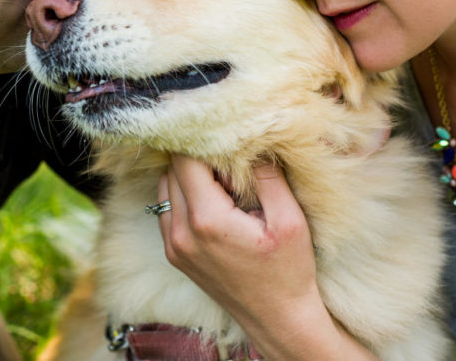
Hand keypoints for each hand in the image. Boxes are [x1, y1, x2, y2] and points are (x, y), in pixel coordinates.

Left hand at [157, 155, 343, 357]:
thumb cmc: (288, 270)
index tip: (224, 137)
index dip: (203, 141)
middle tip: (228, 159)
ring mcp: (173, 245)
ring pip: (165, 185)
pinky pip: (166, 207)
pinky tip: (213, 200)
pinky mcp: (173, 253)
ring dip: (188, 174)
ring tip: (223, 181)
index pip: (185, 159)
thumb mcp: (290, 220)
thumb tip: (250, 140)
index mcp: (208, 220)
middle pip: (172, 169)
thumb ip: (267, 177)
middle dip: (197, 156)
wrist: (277, 318)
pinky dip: (184, 194)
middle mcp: (181, 232)